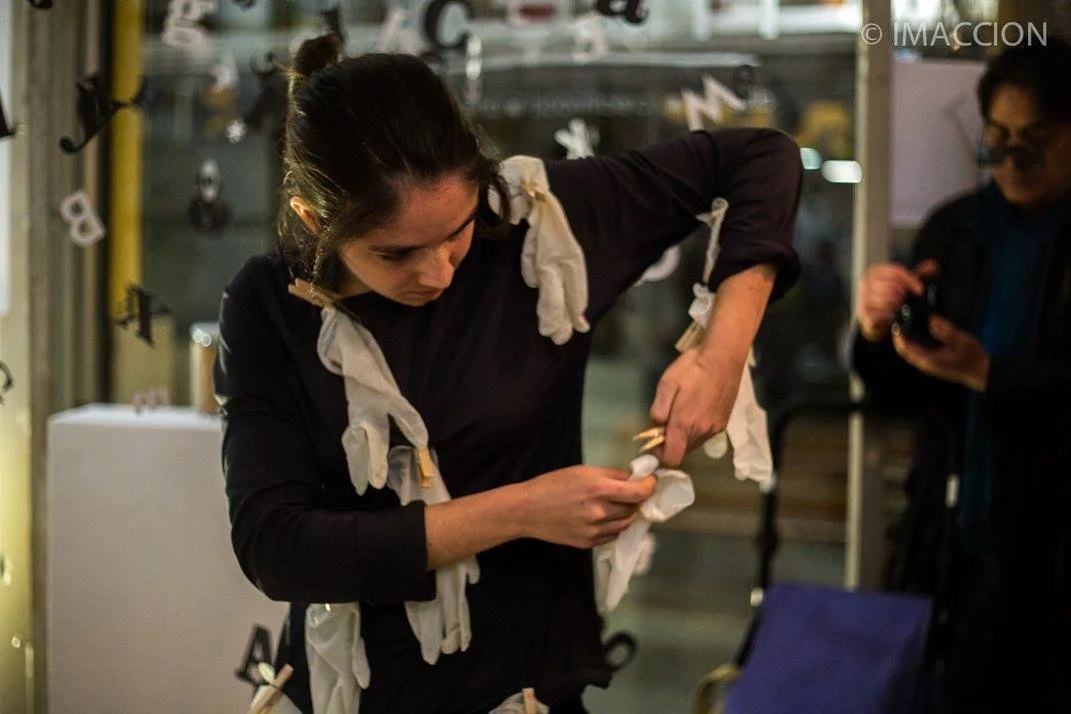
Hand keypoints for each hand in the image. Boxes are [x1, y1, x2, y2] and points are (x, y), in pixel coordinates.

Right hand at [519, 465, 655, 547]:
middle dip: (636, 500)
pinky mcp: (589, 543)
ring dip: (627, 515)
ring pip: (625, 524)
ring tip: (617, 506)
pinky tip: (604, 519)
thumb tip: (633, 477)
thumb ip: (611, 474)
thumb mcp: (583, 471)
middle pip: (634, 509)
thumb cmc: (553, 484)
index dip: (649, 486)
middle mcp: (601, 512)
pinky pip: (612, 536)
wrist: (528, 510)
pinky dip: (614, 527)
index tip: (650, 482)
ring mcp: (595, 531)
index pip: (639, 492)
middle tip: (631, 493)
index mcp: (600, 489)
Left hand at [649, 348, 741, 466]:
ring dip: (684, 436)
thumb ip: (658, 410)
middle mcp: (702, 431)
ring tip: (681, 412)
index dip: (659, 455)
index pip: (671, 458)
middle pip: (682, 451)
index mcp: (685, 423)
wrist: (723, 357)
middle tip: (666, 421)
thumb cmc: (691, 368)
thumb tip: (656, 426)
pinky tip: (696, 409)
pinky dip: (696, 429)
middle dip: (671, 442)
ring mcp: (715, 428)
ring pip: (694, 444)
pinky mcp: (724, 423)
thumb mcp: (666, 384)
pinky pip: (705, 435)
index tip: (653, 441)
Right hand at [857, 259, 938, 341]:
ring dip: (895, 303)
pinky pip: (877, 312)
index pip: (895, 271)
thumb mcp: (902, 285)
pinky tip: (892, 315)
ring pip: (883, 298)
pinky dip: (887, 314)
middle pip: (889, 283)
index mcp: (875, 272)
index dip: (910, 280)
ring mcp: (863, 298)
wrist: (873, 320)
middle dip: (902, 292)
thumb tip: (933, 265)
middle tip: (907, 298)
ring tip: (900, 306)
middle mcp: (866, 283)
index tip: (920, 289)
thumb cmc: (888, 300)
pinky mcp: (863, 313)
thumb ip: (916, 275)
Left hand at [892, 315, 989, 391]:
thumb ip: (946, 331)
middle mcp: (925, 364)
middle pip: (904, 351)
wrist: (981, 372)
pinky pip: (915, 353)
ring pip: (909, 352)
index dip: (898, 336)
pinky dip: (911, 343)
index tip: (896, 323)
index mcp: (929, 360)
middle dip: (899, 337)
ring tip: (903, 324)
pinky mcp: (931, 363)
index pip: (906, 349)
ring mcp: (927, 365)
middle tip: (898, 321)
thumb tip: (932, 319)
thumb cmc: (973, 357)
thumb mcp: (962, 341)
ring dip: (904, 340)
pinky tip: (915, 333)